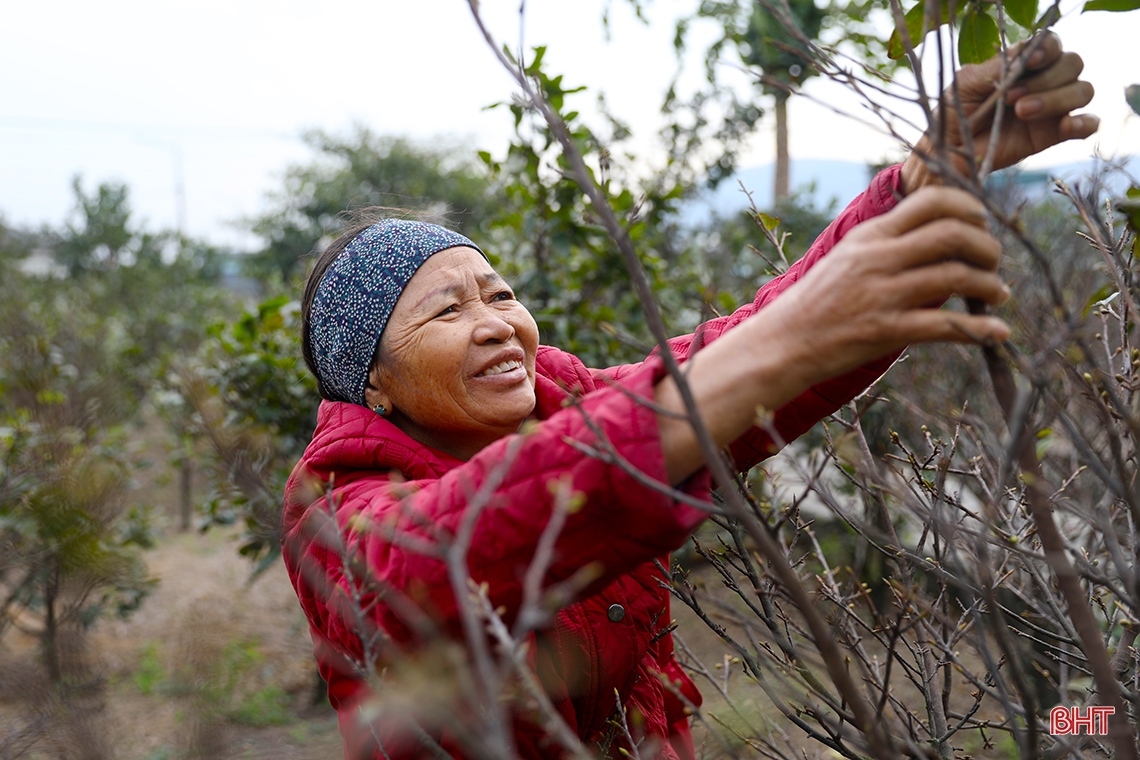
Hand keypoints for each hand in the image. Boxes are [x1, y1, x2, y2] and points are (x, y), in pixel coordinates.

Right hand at [773, 186, 1010, 385]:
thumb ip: (888, 242)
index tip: (981, 224)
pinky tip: (998, 332)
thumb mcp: (847, 257)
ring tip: (998, 294)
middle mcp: (877, 259)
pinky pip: (946, 326)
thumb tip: (938, 232)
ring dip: (990, 286)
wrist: (782, 343)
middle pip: (953, 235)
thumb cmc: (817, 302)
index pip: (932, 200)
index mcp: (870, 236)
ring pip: (957, 277)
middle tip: (994, 262)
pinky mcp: (885, 331)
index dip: (969, 207)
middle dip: (987, 247)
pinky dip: (981, 329)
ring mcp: (882, 295)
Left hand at [901, 33, 1097, 192]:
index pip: (1052, 44)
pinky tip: (1067, 126)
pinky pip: (1088, 124)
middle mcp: (1043, 81)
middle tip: (1010, 98)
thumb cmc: (953, 112)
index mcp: (1023, 64)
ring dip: (1057, 99)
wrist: (947, 152)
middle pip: (1072, 64)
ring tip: (1022, 112)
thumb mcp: (966, 84)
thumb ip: (996, 68)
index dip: (1048, 48)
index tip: (1030, 62)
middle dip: (1046, 79)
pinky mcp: (1054, 134)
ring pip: (1082, 90)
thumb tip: (1025, 54)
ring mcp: (1052, 108)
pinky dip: (1085, 122)